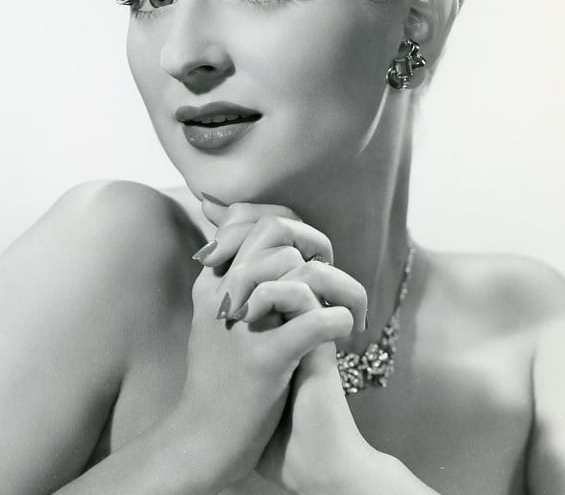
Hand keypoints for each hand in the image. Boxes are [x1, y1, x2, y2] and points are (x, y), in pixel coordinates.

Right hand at [196, 197, 368, 492]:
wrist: (199, 442)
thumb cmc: (217, 381)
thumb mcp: (213, 320)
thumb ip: (232, 283)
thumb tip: (271, 252)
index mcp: (212, 283)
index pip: (248, 220)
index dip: (287, 223)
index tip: (308, 248)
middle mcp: (223, 294)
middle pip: (272, 231)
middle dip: (311, 239)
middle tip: (329, 264)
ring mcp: (241, 325)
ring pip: (291, 266)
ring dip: (331, 280)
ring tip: (344, 304)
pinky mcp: (264, 361)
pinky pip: (312, 322)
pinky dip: (337, 320)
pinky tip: (346, 329)